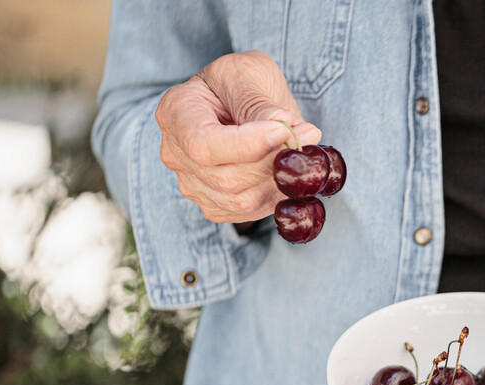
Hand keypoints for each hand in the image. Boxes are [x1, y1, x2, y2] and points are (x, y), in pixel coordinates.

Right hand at [155, 50, 321, 224]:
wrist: (241, 101)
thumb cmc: (241, 81)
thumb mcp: (248, 73)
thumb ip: (259, 102)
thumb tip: (283, 128)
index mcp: (176, 113)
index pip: (204, 145)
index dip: (247, 145)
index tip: (283, 130)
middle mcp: (176, 154)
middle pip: (226, 178)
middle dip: (273, 161)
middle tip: (309, 135)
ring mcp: (193, 184)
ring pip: (242, 199)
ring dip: (280, 178)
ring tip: (302, 148)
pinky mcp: (215, 204)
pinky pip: (250, 211)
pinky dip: (277, 194)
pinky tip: (288, 170)